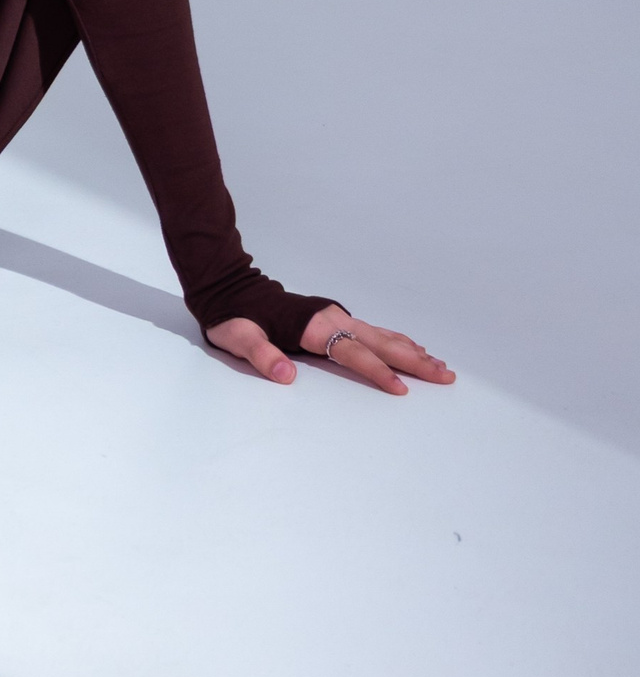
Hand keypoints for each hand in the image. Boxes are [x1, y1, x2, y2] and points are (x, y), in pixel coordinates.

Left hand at [205, 300, 455, 395]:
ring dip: (412, 351)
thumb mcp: (238, 338)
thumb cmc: (233, 316)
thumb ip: (261, 356)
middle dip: (414, 360)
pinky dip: (397, 340)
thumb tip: (286, 376)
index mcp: (312, 326)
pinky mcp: (333, 319)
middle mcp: (330, 318)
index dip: (377, 372)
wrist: (229, 287)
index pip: (352, 353)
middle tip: (446, 375)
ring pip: (382, 335)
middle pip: (379, 342)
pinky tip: (412, 347)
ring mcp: (334, 316)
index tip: (402, 389)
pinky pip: (373, 331)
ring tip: (441, 365)